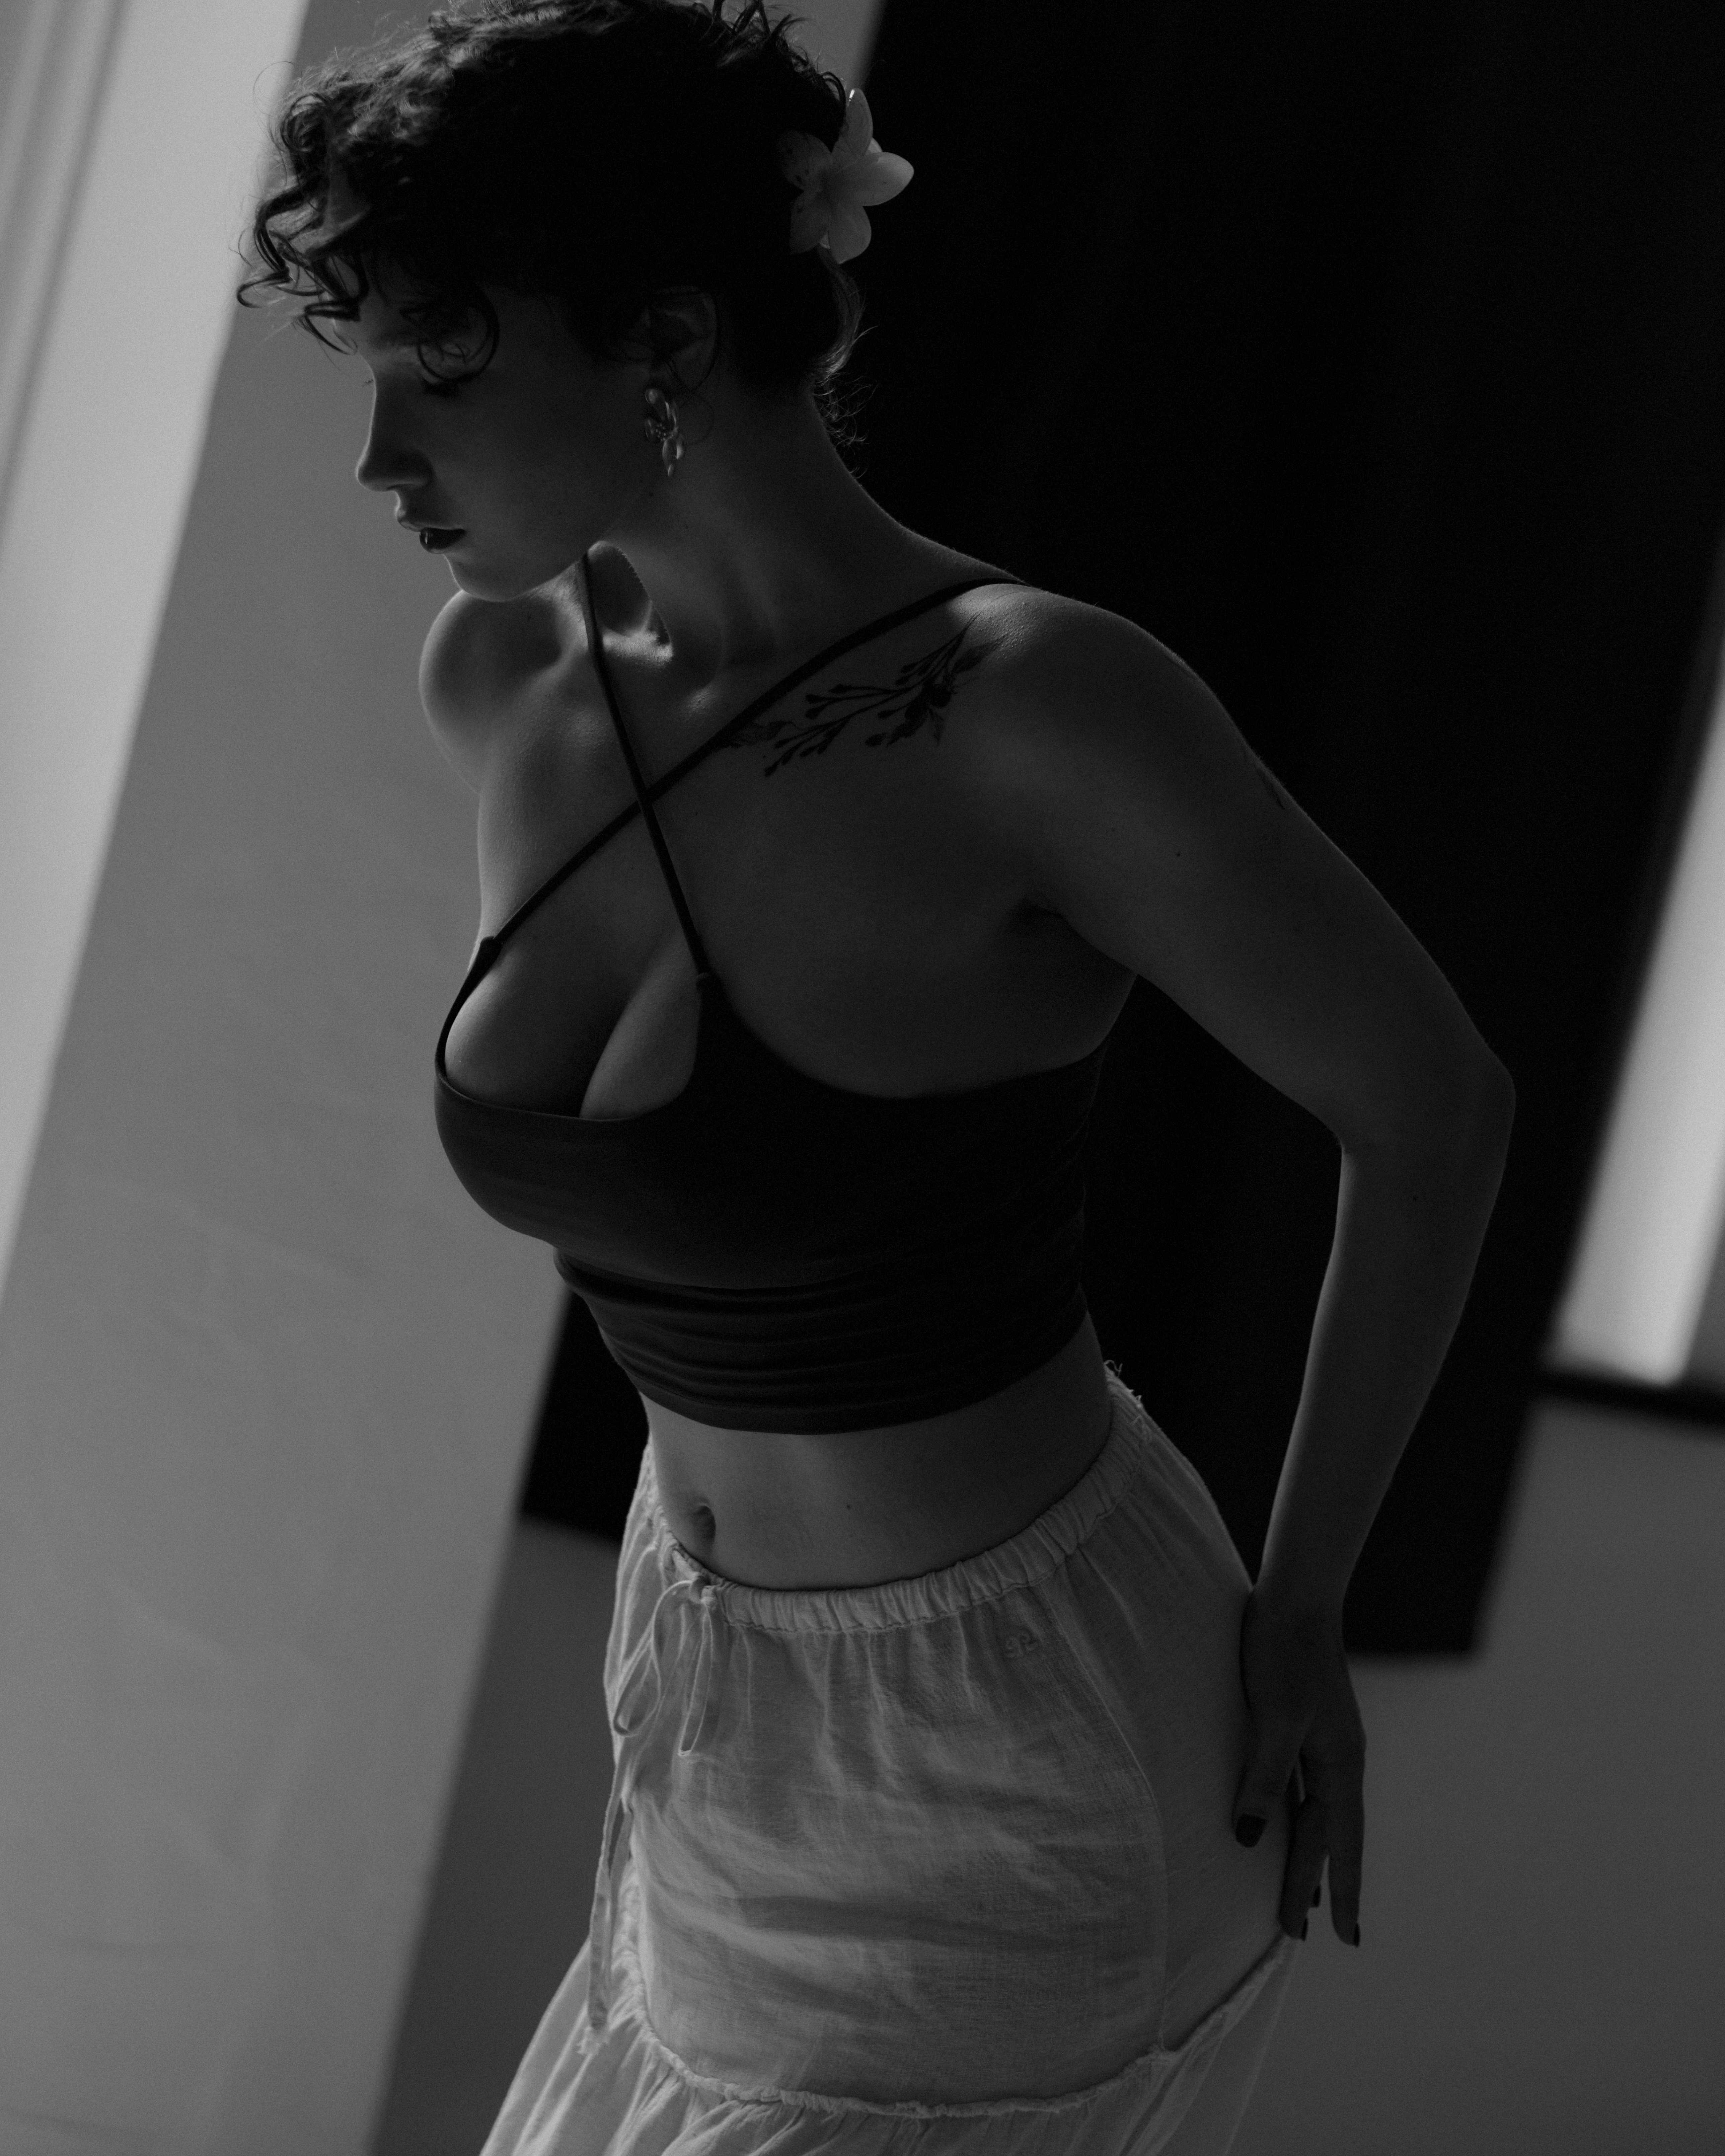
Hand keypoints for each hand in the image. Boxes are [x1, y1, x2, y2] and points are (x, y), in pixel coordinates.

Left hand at [1232, 1587, 1364, 1945]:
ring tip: (1301, 1898)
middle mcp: (1340, 1760)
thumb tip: (1250, 1839)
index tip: (1345, 1938)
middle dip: (1316, 1885)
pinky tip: (1285, 1829)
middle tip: (1302, 1935)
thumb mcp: (1274, 1718)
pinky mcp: (1306, 1726)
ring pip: (1317, 1815)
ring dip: (1309, 1856)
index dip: (1341, 1890)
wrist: (1295, 1597)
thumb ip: (1264, 1777)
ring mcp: (1326, 1744)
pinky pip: (1305, 1790)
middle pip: (1328, 1836)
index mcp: (1342, 1764)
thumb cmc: (1284, 1652)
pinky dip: (1298, 1820)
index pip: (1341, 1843)